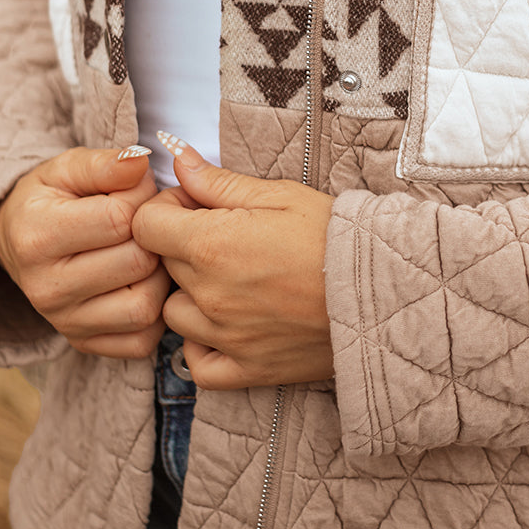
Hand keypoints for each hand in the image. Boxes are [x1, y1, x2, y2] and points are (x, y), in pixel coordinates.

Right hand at [0, 146, 170, 357]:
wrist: (19, 241)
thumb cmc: (52, 199)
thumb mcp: (68, 168)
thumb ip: (105, 163)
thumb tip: (140, 161)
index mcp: (37, 238)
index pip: (120, 219)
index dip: (141, 198)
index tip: (134, 193)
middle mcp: (46, 288)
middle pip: (137, 263)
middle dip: (153, 236)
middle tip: (145, 223)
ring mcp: (64, 322)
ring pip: (145, 306)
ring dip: (159, 276)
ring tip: (147, 252)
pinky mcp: (84, 343)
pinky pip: (143, 340)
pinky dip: (156, 314)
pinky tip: (144, 284)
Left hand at [131, 134, 333, 390]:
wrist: (383, 290)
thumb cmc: (334, 235)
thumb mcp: (279, 195)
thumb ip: (219, 182)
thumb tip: (178, 159)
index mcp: (211, 244)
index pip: (145, 226)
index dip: (165, 211)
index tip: (194, 209)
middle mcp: (208, 295)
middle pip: (162, 267)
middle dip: (183, 248)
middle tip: (226, 239)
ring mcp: (225, 337)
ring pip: (174, 315)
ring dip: (190, 298)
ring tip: (229, 283)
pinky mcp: (247, 369)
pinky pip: (197, 365)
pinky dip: (202, 347)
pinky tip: (225, 326)